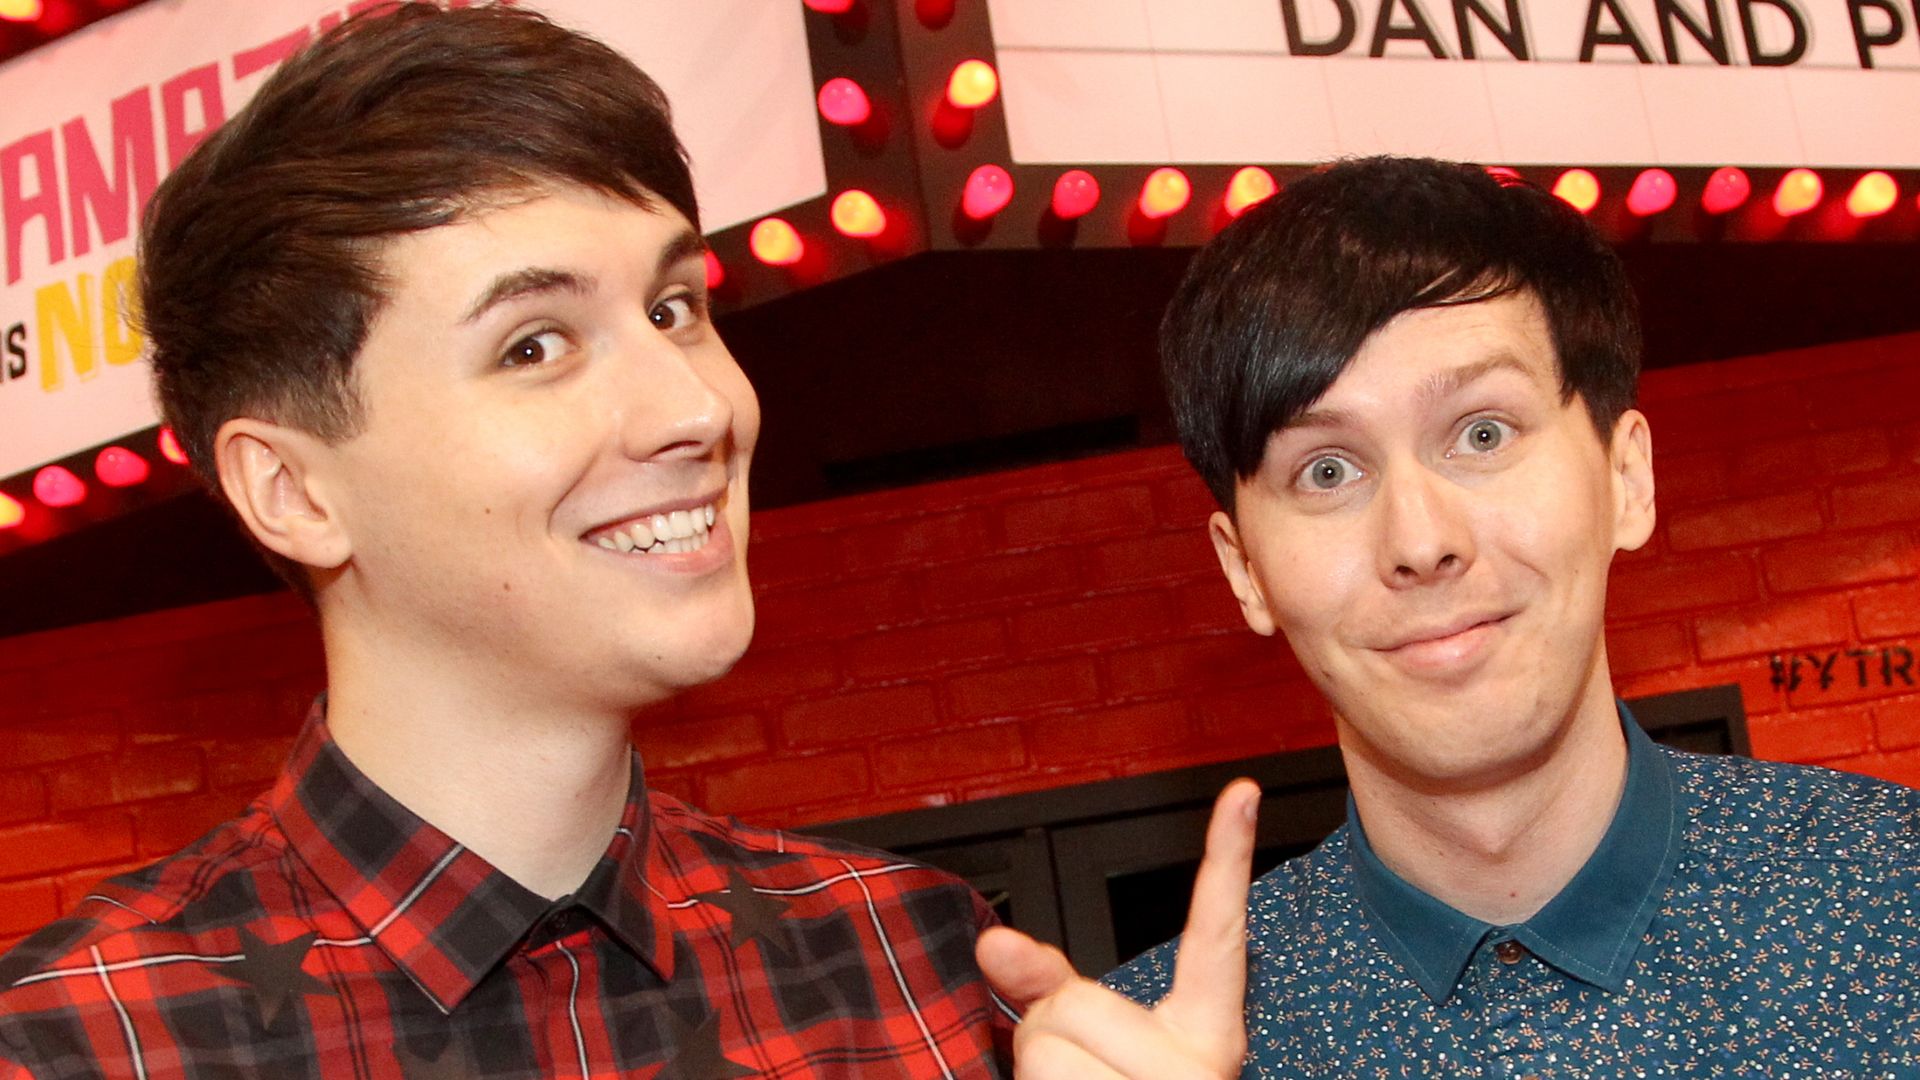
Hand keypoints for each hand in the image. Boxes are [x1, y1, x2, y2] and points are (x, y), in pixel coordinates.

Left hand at [976, 779, 1259, 1077]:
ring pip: (1042, 1041)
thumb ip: (1051, 987)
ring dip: (1038, 1073)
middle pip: (1070, 1000)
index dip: (1228, 858)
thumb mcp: (1097, 1045)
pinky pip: (1038, 1073)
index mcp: (1204, 1036)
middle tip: (1086, 1075)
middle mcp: (1197, 1063)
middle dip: (1050, 1035)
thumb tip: (992, 941)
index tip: (1242, 791)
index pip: (1217, 932)